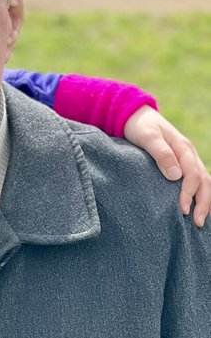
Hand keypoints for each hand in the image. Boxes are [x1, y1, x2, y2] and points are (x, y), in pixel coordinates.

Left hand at [123, 106, 209, 226]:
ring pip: (204, 182)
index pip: (193, 174)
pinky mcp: (181, 163)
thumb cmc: (139, 126)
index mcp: (183, 147)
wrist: (133, 114)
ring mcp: (187, 159)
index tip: (183, 210)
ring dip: (204, 201)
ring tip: (199, 221)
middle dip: (203, 203)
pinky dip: (199, 194)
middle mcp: (189, 154)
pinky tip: (196, 207)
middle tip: (196, 223)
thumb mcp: (148, 137)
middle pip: (204, 181)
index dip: (190, 193)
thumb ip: (161, 153)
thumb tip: (176, 176)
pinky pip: (197, 180)